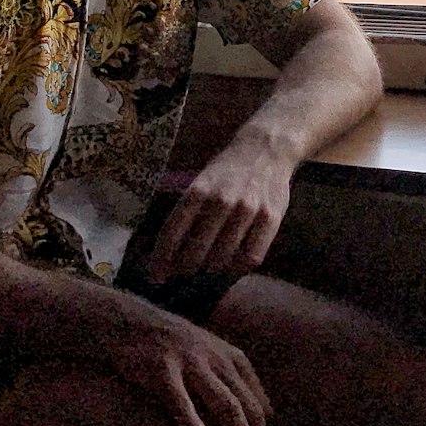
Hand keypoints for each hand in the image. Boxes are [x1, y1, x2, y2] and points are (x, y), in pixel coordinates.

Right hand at [99, 293, 272, 425]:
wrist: (125, 321)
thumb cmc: (168, 343)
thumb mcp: (206, 351)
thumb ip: (228, 377)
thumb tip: (252, 412)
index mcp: (229, 356)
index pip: (257, 398)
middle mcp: (215, 358)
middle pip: (247, 405)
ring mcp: (189, 362)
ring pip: (226, 405)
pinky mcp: (161, 370)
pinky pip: (181, 402)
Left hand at [147, 140, 293, 281]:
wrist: (267, 148)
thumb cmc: (227, 171)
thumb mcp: (201, 183)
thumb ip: (188, 214)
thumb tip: (169, 253)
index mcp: (198, 190)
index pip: (173, 232)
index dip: (161, 259)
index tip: (155, 277)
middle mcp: (221, 201)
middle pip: (196, 252)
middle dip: (186, 269)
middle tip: (184, 274)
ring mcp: (248, 210)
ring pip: (223, 259)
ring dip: (212, 271)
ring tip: (208, 270)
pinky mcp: (270, 218)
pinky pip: (251, 257)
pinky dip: (238, 269)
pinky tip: (232, 267)